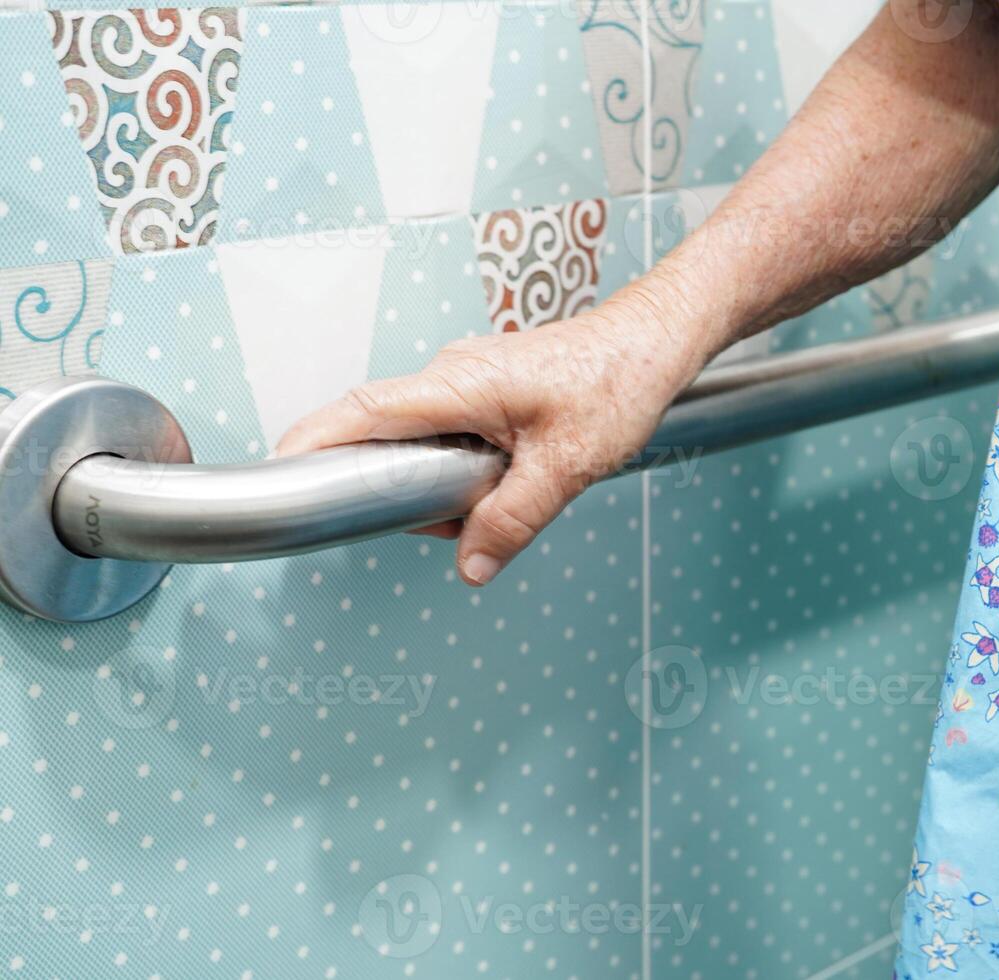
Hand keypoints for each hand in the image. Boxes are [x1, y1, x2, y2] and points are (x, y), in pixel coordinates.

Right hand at [275, 293, 702, 586]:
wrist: (655, 339)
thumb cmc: (619, 378)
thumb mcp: (567, 465)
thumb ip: (512, 521)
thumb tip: (471, 566)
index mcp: (457, 384)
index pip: (359, 410)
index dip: (310, 443)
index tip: (275, 476)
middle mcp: (451, 377)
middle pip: (383, 437)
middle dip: (404, 490)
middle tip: (458, 519)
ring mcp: (467, 383)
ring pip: (422, 444)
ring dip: (447, 485)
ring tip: (509, 492)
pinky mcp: (486, 392)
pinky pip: (451, 437)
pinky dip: (467, 470)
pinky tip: (515, 479)